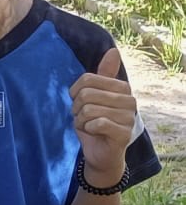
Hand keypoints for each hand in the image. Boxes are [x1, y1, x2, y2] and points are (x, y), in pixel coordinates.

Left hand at [70, 47, 135, 185]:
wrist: (100, 154)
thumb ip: (102, 75)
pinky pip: (96, 123)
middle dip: (77, 109)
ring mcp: (129, 117)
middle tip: (83, 118)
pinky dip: (87, 129)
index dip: (75, 93)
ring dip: (81, 121)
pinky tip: (93, 134)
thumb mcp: (93, 97)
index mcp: (122, 87)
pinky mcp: (124, 133)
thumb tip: (113, 50)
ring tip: (88, 126)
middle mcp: (130, 100)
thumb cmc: (94, 124)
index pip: (87, 79)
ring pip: (89, 109)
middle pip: (86, 94)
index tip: (78, 103)